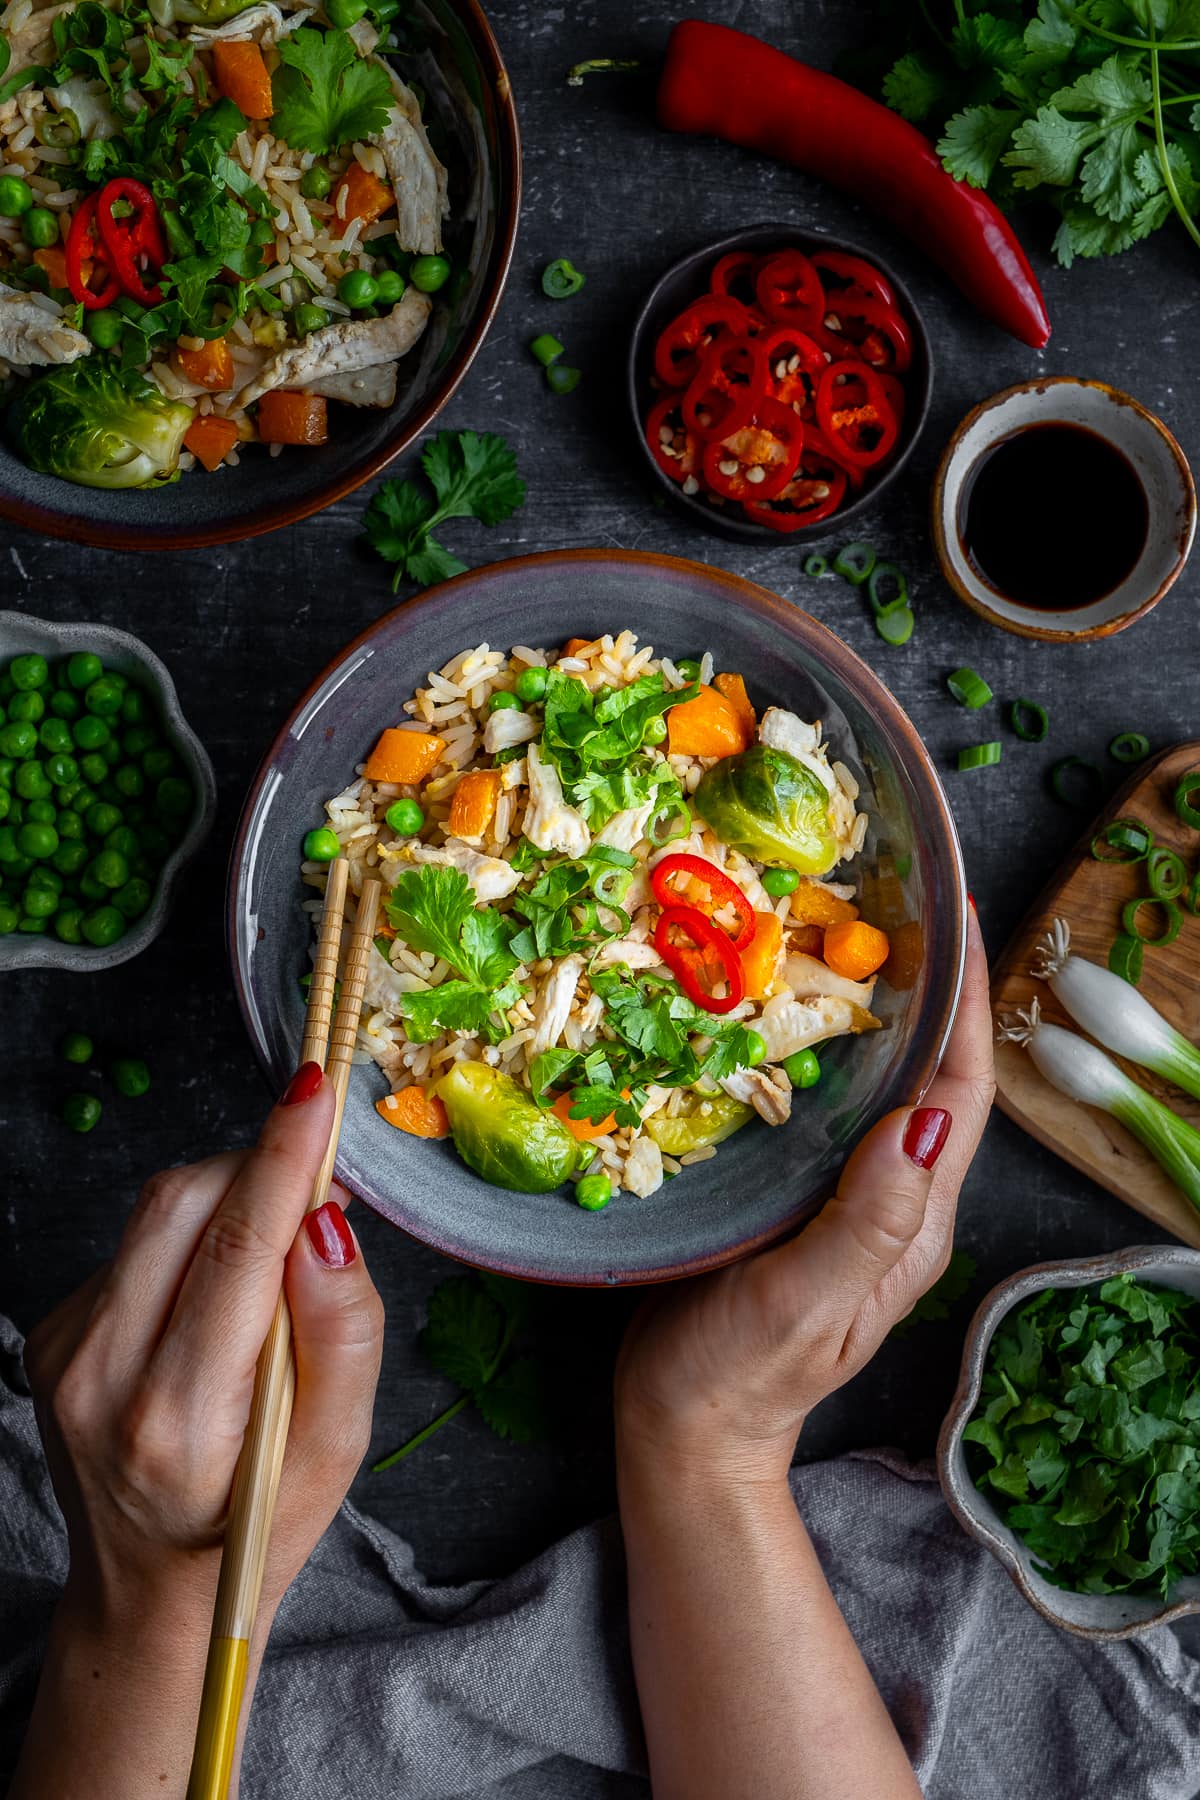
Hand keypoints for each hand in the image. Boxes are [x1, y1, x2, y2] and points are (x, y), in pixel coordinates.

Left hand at [23, 1066, 384, 1641]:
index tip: (317, 1091)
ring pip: (157, 1211)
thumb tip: (327, 1222)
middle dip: (259, 1169)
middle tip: (321, 1192)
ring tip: (277, 1257)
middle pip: (183, 1204)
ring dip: (230, 1203)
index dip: (281, 1157)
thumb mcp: (336, 1448)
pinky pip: (138, 1243)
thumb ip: (342, 1332)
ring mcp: (62, 1351)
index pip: (236, 1247)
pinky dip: (194, 1241)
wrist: (150, 1589)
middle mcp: (99, 1375)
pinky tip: (218, 1299)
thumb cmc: (259, 1520)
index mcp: (176, 1416)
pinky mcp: (52, 1333)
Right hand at [615, 902, 992, 1486]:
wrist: (687, 1429)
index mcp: (912, 1219)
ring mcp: (847, 1199)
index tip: (950, 920)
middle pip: (932, 1077)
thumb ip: (869, 1217)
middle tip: (894, 904)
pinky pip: (828, 1107)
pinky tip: (782, 1015)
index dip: (965, 1004)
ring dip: (877, 1010)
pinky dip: (820, 1049)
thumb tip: (925, 1118)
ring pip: (880, 1085)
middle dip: (927, 988)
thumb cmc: (742, 1372)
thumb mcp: (807, 1298)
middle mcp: (893, 1200)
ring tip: (846, 936)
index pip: (960, 1094)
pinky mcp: (799, 1197)